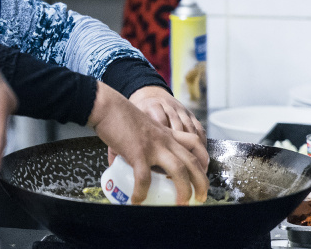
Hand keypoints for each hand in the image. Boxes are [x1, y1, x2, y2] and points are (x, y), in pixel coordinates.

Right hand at [89, 82, 208, 204]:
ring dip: (183, 190)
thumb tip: (115, 167)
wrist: (106, 106)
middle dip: (201, 183)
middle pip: (193, 162)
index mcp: (166, 134)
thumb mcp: (137, 128)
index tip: (202, 175)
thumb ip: (133, 146)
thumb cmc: (118, 116)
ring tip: (179, 204)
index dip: (204, 160)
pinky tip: (137, 200)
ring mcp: (153, 146)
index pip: (195, 143)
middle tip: (199, 199)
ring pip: (179, 171)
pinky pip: (144, 178)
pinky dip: (142, 192)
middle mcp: (164, 140)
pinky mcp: (137, 152)